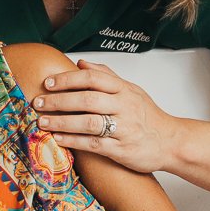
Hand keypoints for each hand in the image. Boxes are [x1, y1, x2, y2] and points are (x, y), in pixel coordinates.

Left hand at [32, 60, 186, 173]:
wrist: (171, 142)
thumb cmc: (148, 116)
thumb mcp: (132, 90)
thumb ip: (107, 76)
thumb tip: (81, 62)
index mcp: (124, 89)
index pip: (93, 78)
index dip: (68, 79)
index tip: (48, 83)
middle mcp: (124, 106)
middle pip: (87, 99)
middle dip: (59, 101)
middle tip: (38, 103)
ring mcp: (123, 128)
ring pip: (88, 122)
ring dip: (61, 122)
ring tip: (42, 122)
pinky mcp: (121, 149)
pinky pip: (93, 144)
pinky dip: (73, 141)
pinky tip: (57, 139)